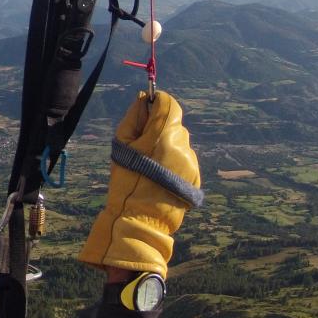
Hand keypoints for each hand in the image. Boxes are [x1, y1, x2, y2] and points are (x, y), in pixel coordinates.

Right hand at [78, 91, 201, 278]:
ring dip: (167, 145)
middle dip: (159, 127)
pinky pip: (184, 158)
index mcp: (162, 134)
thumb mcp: (122, 145)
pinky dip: (174, 161)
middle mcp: (182, 144)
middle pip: (174, 123)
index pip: (168, 103)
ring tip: (151, 165)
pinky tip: (160, 176)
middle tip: (142, 145)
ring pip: (180, 141)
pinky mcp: (196, 175)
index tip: (146, 110)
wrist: (142, 218)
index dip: (157, 102)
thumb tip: (142, 99)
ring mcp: (192, 161)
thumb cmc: (126, 180)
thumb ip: (133, 118)